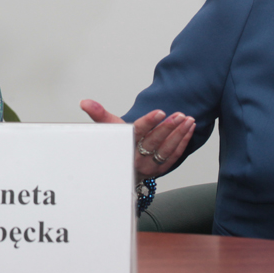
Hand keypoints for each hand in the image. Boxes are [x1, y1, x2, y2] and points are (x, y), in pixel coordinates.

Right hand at [80, 100, 195, 181]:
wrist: (122, 170)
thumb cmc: (117, 146)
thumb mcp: (108, 129)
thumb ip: (99, 114)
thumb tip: (84, 102)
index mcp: (125, 145)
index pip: (137, 133)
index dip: (148, 122)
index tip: (159, 112)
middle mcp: (137, 157)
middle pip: (154, 142)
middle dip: (168, 127)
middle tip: (179, 114)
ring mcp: (150, 165)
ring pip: (167, 150)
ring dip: (179, 134)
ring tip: (188, 119)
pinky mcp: (160, 169)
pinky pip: (174, 156)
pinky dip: (183, 142)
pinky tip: (189, 129)